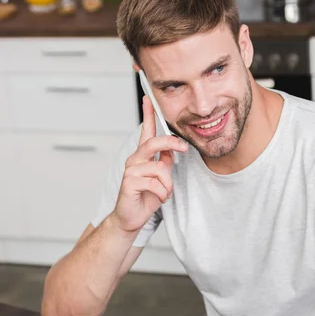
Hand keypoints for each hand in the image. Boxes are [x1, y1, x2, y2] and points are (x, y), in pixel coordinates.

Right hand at [112, 96, 187, 233]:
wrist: (131, 218)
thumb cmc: (145, 198)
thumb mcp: (161, 178)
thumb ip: (165, 162)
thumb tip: (173, 150)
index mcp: (142, 157)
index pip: (145, 131)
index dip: (147, 114)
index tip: (148, 98)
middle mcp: (134, 160)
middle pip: (153, 143)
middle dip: (171, 143)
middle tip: (184, 148)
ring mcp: (130, 171)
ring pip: (159, 168)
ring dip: (168, 184)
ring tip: (164, 193)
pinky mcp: (129, 183)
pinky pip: (155, 183)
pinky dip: (162, 193)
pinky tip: (158, 198)